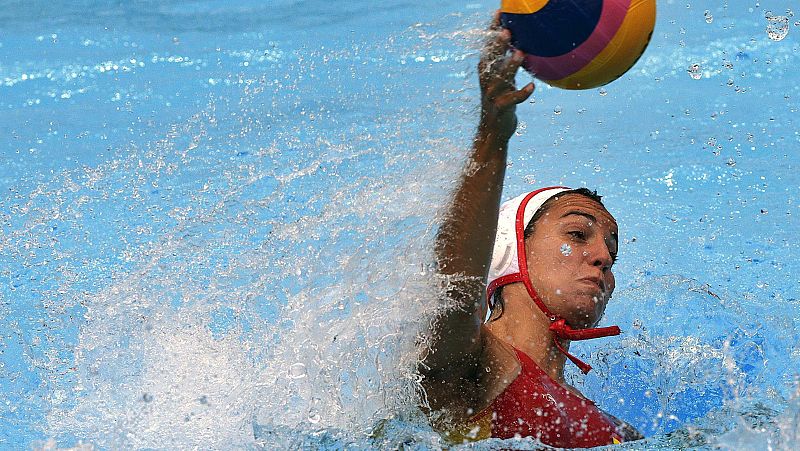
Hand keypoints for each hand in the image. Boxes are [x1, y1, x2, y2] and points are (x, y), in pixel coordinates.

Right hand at [478, 11, 534, 142]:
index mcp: (487, 72)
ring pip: (500, 79)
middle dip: (496, 46)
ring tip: (520, 54)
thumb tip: (519, 44)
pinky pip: (511, 101)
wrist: (493, 132)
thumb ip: (507, 64)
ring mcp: (492, 96)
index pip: (487, 47)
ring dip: (509, 67)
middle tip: (506, 31)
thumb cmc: (502, 102)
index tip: (500, 13)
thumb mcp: (503, 81)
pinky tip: (532, 87)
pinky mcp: (500, 109)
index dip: (492, 31)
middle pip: (489, 61)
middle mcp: (487, 82)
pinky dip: (521, 93)